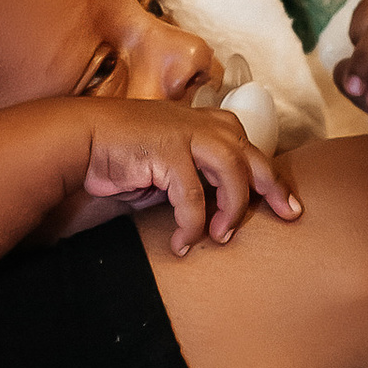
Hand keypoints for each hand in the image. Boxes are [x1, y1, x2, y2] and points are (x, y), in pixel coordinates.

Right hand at [52, 100, 299, 257]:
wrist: (80, 138)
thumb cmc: (121, 155)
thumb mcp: (168, 167)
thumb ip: (195, 179)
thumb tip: (217, 211)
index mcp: (204, 125)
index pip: (249, 148)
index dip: (268, 177)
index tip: (286, 206)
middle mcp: (201, 125)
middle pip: (251, 156)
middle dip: (272, 188)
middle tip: (287, 216)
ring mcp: (185, 133)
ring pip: (231, 171)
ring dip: (230, 208)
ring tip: (221, 237)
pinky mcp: (167, 149)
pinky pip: (191, 194)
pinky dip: (191, 223)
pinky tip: (182, 242)